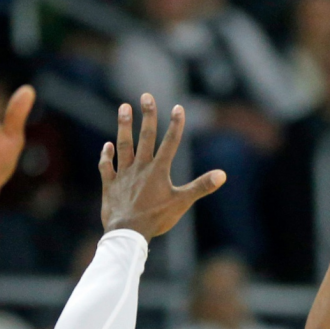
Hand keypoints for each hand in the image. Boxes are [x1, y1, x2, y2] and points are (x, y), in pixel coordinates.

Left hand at [99, 94, 224, 239]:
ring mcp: (124, 175)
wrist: (128, 232)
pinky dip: (106, 156)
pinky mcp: (111, 185)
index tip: (178, 107)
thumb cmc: (156, 218)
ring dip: (124, 126)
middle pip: (145, 137)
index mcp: (158, 171)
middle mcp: (140, 168)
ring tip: (124, 107)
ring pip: (124, 146)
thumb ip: (201, 186)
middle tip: (146, 96)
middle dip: (148, 116)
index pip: (170, 143)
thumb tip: (222, 174)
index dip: (175, 125)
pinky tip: (107, 145)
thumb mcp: (182, 202)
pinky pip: (107, 167)